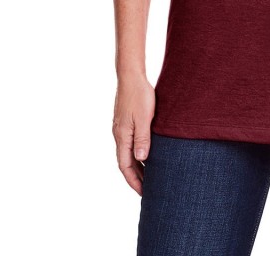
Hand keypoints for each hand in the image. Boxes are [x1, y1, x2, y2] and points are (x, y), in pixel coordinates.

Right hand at [112, 74, 155, 195]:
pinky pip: (130, 143)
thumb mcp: (144, 118)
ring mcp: (121, 128)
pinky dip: (138, 152)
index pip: (125, 166)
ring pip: (128, 152)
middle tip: (149, 189)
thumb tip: (141, 159)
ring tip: (150, 174)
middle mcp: (119, 134)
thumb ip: (142, 138)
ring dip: (138, 165)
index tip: (143, 193)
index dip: (134, 181)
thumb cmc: (139, 95)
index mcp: (122, 136)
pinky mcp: (125, 121)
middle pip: (125, 162)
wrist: (131, 76)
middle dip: (136, 176)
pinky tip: (148, 152)